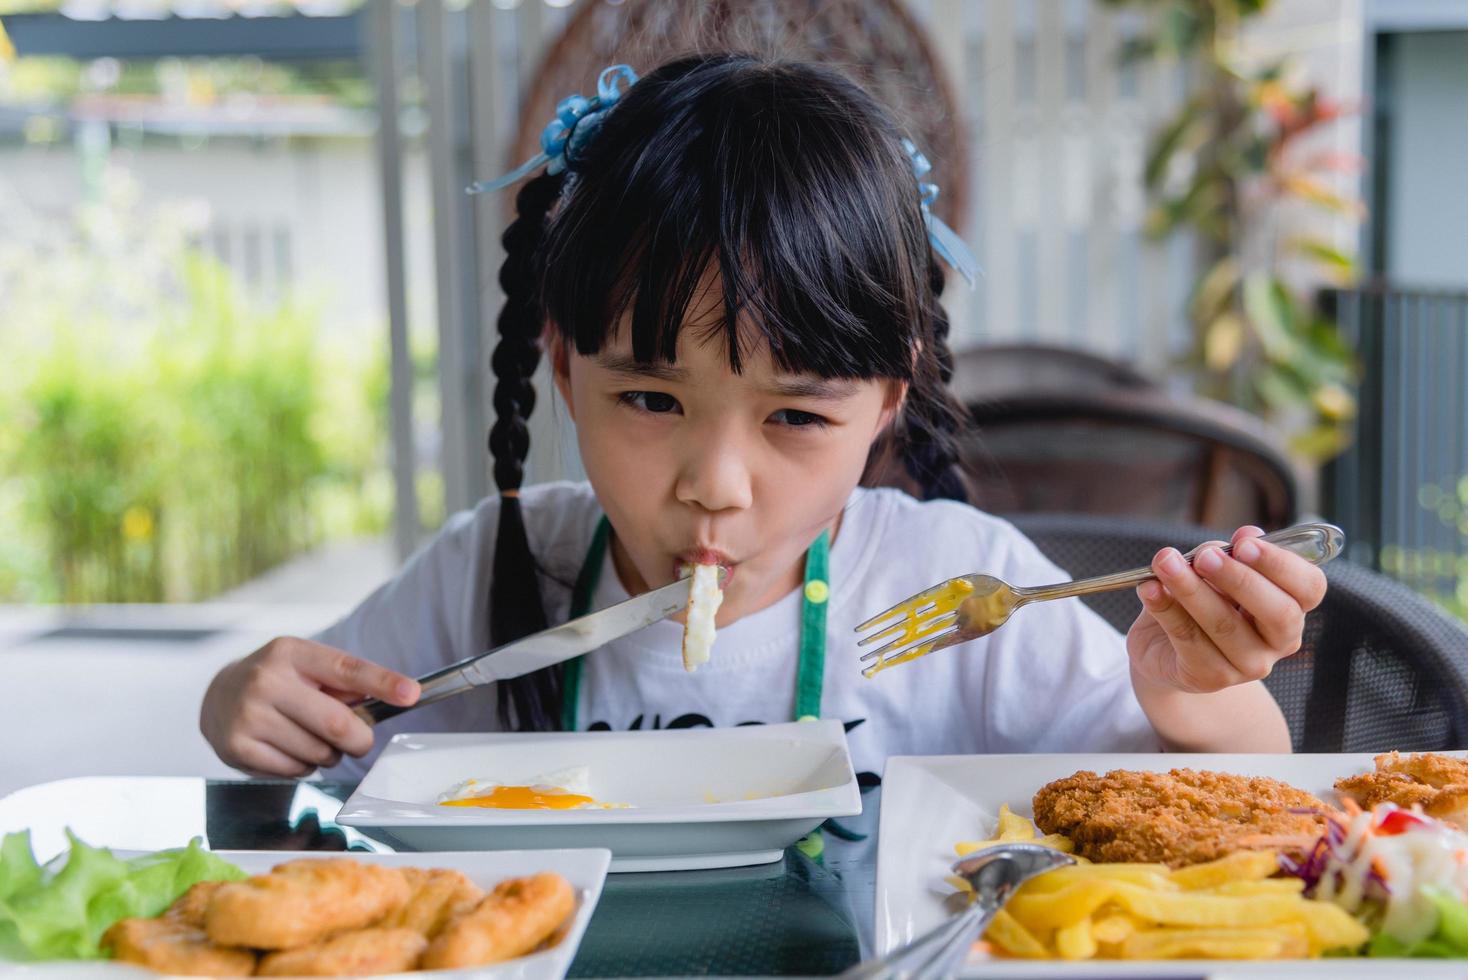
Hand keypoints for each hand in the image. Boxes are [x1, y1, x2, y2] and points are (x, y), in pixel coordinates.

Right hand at [201, 637, 419, 777]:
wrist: (218, 697)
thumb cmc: (278, 681)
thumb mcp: (306, 666)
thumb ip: (344, 683)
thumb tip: (392, 698)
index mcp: (292, 653)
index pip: (347, 669)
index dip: (383, 683)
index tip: (411, 694)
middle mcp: (267, 680)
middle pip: (337, 724)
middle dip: (360, 739)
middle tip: (359, 741)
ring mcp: (249, 715)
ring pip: (319, 753)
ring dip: (329, 754)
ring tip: (310, 738)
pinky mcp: (237, 747)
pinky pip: (295, 771)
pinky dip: (303, 767)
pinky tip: (288, 749)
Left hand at [1126, 526, 1327, 693]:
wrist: (1162, 648)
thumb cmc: (1198, 601)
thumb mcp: (1214, 571)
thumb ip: (1230, 554)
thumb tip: (1248, 534)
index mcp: (1291, 607)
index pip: (1309, 587)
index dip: (1281, 564)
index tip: (1245, 542)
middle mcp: (1278, 641)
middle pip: (1277, 612)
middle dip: (1239, 578)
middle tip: (1204, 556)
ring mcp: (1247, 665)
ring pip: (1224, 625)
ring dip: (1191, 589)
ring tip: (1165, 562)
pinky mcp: (1209, 678)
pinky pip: (1187, 639)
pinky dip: (1165, 609)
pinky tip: (1149, 588)